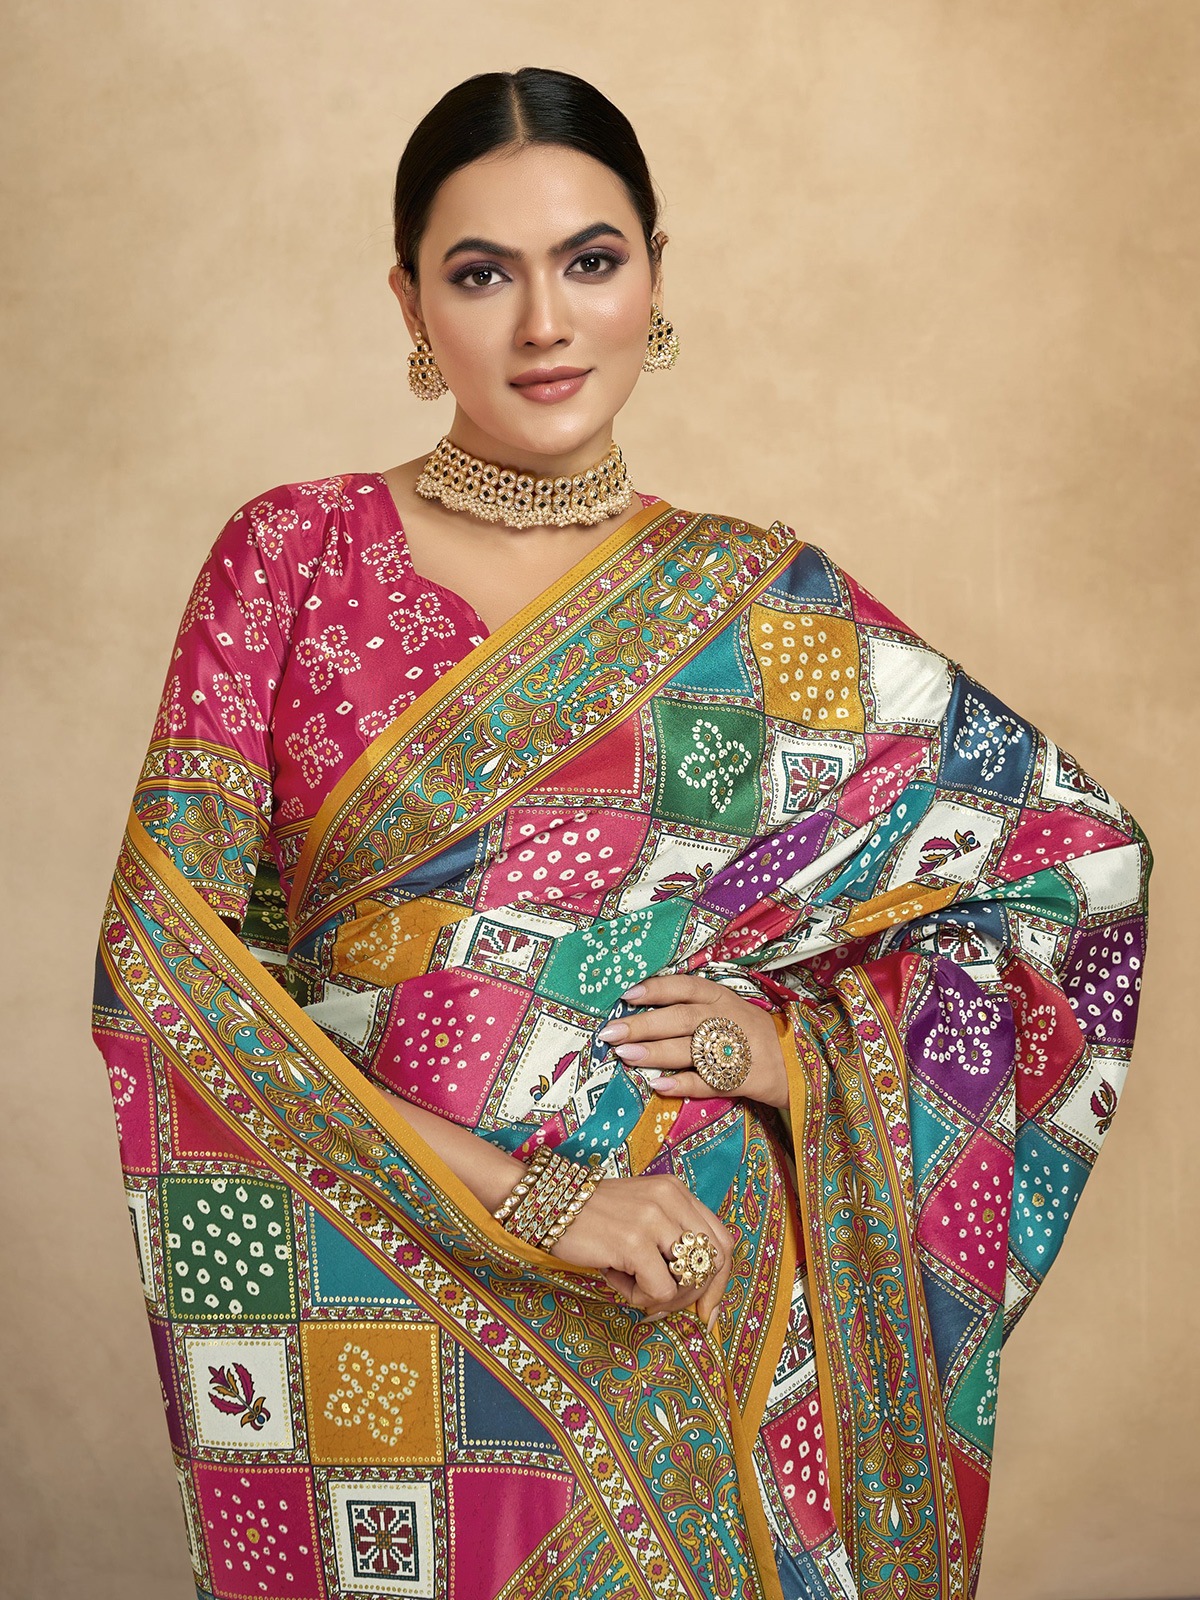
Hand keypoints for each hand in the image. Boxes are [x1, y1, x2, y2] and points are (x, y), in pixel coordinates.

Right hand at [549, 1171, 733, 1326]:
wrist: (546, 1202)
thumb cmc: (592, 1217)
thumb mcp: (640, 1215)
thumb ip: (670, 1239)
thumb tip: (699, 1294)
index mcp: (676, 1191)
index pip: (722, 1240)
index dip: (721, 1280)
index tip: (708, 1309)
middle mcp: (671, 1200)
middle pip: (715, 1262)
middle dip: (698, 1297)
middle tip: (667, 1309)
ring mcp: (654, 1219)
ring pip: (690, 1280)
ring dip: (662, 1297)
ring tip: (630, 1283)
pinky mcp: (635, 1243)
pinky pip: (661, 1291)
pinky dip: (640, 1298)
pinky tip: (616, 1280)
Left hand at [597, 974, 788, 1108]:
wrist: (797, 1061)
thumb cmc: (751, 1032)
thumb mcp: (726, 1007)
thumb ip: (691, 1006)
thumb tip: (641, 1009)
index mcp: (721, 997)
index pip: (684, 987)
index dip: (655, 989)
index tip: (626, 994)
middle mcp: (725, 1019)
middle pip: (679, 1018)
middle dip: (643, 1025)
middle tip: (611, 1032)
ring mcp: (732, 1050)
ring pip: (688, 1048)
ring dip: (655, 1052)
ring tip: (626, 1056)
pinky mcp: (738, 1079)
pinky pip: (705, 1082)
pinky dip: (681, 1084)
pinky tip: (658, 1085)